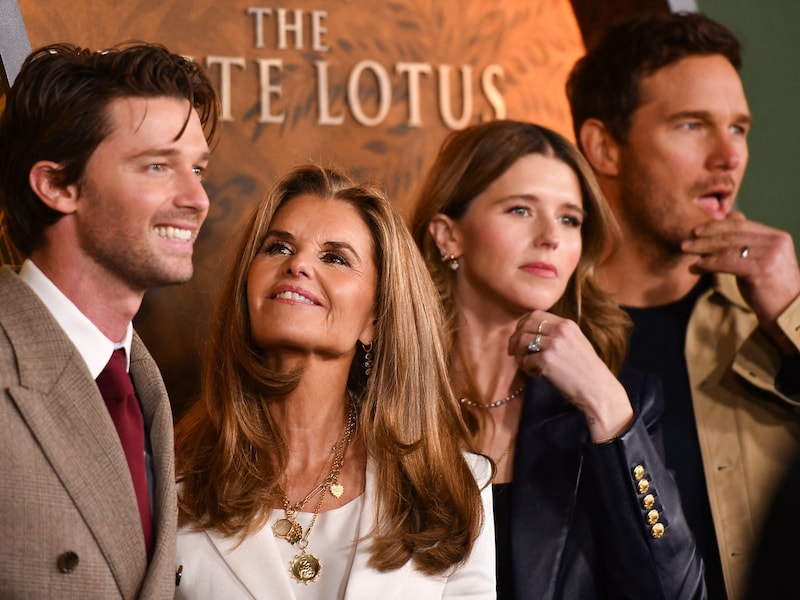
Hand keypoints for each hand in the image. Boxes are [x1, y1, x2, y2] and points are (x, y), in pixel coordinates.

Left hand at [508, 310, 632, 440]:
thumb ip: (558, 335)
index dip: (522, 324)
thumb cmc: (587, 371)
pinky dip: (526, 368)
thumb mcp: (576, 343)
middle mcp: (560, 330)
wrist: (598, 390)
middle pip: (525, 325)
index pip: (535, 314)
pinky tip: (536, 375)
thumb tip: (532, 335)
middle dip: (515, 339)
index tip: (519, 336)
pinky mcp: (547, 359)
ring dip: (519, 355)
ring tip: (527, 366)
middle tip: (514, 353)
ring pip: (522, 341)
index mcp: (567, 324)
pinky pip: (525, 359)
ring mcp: (553, 344)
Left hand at [681, 211, 799, 351]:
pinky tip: (695, 267)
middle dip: (705, 237)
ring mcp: (769, 255)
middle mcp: (775, 242)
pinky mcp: (761, 270)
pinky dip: (707, 264)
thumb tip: (722, 229)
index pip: (741, 225)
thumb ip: (745, 246)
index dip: (717, 226)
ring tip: (686, 252)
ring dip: (702, 249)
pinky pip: (727, 262)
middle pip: (732, 234)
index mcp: (776, 237)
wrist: (787, 312)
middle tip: (686, 242)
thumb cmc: (769, 288)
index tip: (697, 230)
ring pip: (728, 247)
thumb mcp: (759, 261)